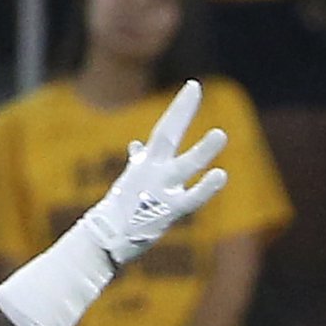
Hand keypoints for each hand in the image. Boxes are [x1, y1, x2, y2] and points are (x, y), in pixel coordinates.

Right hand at [76, 80, 229, 266]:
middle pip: (167, 135)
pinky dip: (205, 188)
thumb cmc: (121, 209)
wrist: (105, 239)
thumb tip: (137, 146)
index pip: (165, 129)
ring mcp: (159, 190)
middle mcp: (152, 170)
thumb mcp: (129, 180)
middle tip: (194, 87)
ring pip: (182, 166)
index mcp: (146, 162)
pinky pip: (190, 199)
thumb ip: (138, 161)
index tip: (194, 86)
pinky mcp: (168, 212)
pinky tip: (220, 174)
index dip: (180, 108)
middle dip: (180, 111)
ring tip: (220, 134)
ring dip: (201, 151)